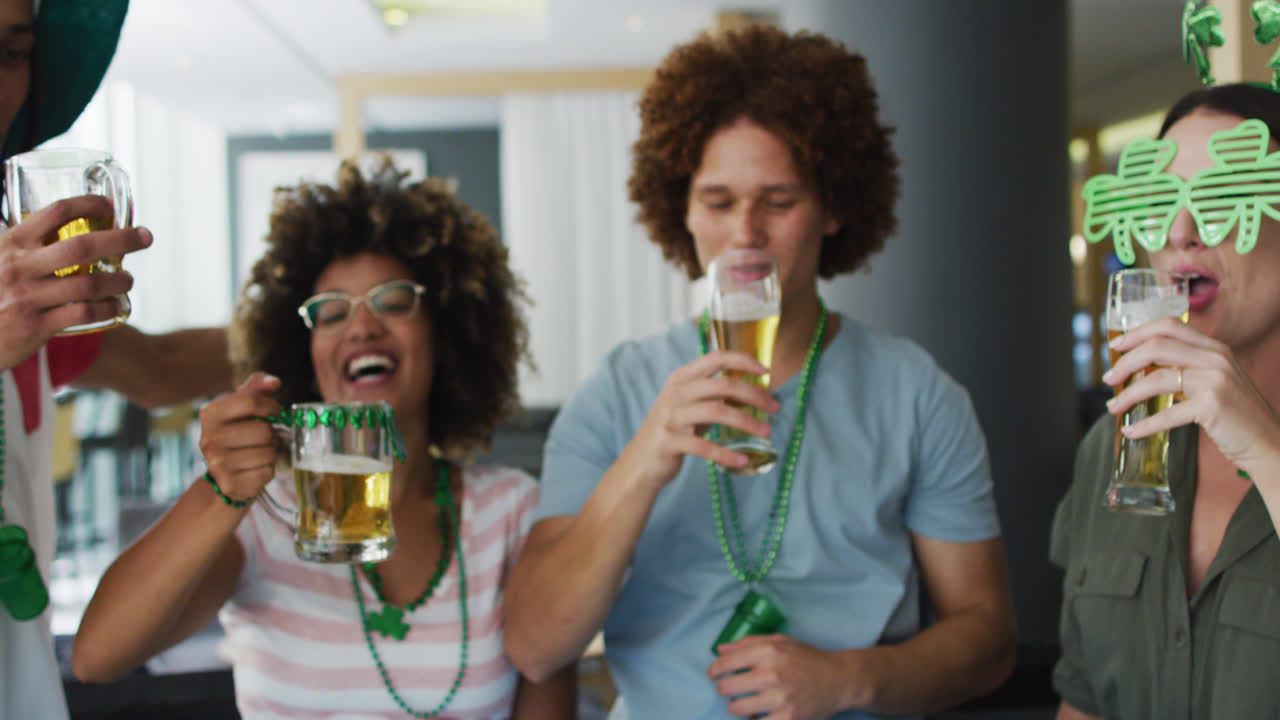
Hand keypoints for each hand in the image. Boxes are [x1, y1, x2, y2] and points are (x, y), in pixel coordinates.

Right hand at [0, 194, 152, 369]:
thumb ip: (25, 245)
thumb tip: (62, 228)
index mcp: (11, 243)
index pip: (56, 212)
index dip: (89, 204)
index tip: (110, 206)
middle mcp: (19, 267)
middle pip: (82, 246)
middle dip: (121, 239)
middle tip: (145, 237)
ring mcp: (27, 298)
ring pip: (88, 284)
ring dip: (118, 280)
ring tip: (127, 280)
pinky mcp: (35, 327)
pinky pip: (83, 314)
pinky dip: (107, 309)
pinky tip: (115, 306)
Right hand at [197, 372, 283, 502]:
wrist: (224, 475)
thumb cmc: (238, 433)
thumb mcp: (241, 407)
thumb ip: (257, 388)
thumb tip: (274, 382)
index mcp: (210, 414)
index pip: (251, 401)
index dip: (271, 406)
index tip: (275, 412)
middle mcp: (209, 439)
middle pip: (263, 430)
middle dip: (272, 433)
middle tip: (265, 437)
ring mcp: (218, 464)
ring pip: (268, 452)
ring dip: (272, 452)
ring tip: (260, 451)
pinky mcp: (231, 484)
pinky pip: (267, 472)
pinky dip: (268, 469)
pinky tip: (256, 467)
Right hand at [614, 350, 779, 490]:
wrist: (641, 461)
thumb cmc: (675, 430)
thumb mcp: (693, 407)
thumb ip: (717, 396)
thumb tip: (756, 391)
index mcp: (682, 378)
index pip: (716, 358)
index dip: (743, 360)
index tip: (766, 370)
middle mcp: (675, 393)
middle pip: (723, 385)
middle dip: (754, 394)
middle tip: (775, 407)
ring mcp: (670, 417)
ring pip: (717, 411)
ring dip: (746, 422)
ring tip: (766, 433)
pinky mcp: (668, 442)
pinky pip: (703, 446)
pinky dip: (726, 453)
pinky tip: (742, 460)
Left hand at [708, 635, 853, 718]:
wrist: (839, 679)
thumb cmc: (806, 658)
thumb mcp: (780, 641)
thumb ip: (748, 643)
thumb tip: (720, 650)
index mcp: (769, 651)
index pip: (726, 663)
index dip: (713, 671)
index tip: (713, 675)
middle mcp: (773, 673)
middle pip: (726, 688)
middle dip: (723, 690)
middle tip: (729, 690)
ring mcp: (781, 698)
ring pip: (737, 708)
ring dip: (735, 706)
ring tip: (742, 703)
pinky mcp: (789, 718)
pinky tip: (757, 714)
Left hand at [1104, 316, 1279, 471]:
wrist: (1268, 441)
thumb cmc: (1236, 414)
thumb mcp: (1217, 379)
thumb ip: (1189, 366)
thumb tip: (1142, 367)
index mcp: (1214, 347)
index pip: (1169, 325)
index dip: (1137, 332)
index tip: (1115, 346)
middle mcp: (1215, 358)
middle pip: (1157, 346)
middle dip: (1125, 362)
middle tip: (1108, 378)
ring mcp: (1215, 380)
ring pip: (1156, 377)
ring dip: (1128, 393)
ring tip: (1113, 406)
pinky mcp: (1212, 406)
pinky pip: (1167, 413)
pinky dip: (1144, 424)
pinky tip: (1131, 431)